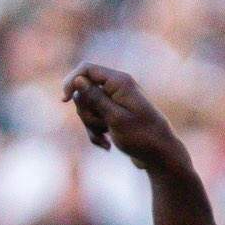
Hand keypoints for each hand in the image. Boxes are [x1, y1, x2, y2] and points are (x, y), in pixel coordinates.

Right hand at [62, 64, 188, 175]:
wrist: (161, 156)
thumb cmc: (142, 137)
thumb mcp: (115, 118)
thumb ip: (95, 98)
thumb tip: (78, 80)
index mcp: (120, 82)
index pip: (87, 69)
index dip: (72, 81)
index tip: (64, 100)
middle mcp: (117, 88)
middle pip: (84, 91)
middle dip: (86, 112)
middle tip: (101, 127)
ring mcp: (116, 102)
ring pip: (88, 108)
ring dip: (91, 126)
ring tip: (105, 140)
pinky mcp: (114, 116)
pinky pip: (96, 120)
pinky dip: (96, 133)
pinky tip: (107, 146)